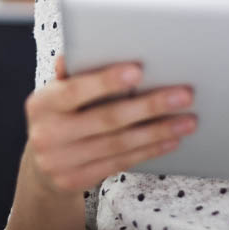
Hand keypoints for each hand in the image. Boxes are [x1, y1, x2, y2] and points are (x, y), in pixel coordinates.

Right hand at [23, 53, 196, 195]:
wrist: (41, 166)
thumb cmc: (60, 115)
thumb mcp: (57, 93)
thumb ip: (73, 74)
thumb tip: (82, 48)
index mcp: (42, 103)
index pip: (75, 90)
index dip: (106, 81)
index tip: (138, 70)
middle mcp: (47, 134)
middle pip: (107, 119)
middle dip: (150, 105)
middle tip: (184, 95)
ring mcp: (60, 162)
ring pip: (120, 144)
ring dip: (158, 131)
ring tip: (188, 120)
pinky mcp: (76, 181)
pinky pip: (121, 162)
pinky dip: (149, 150)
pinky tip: (171, 139)